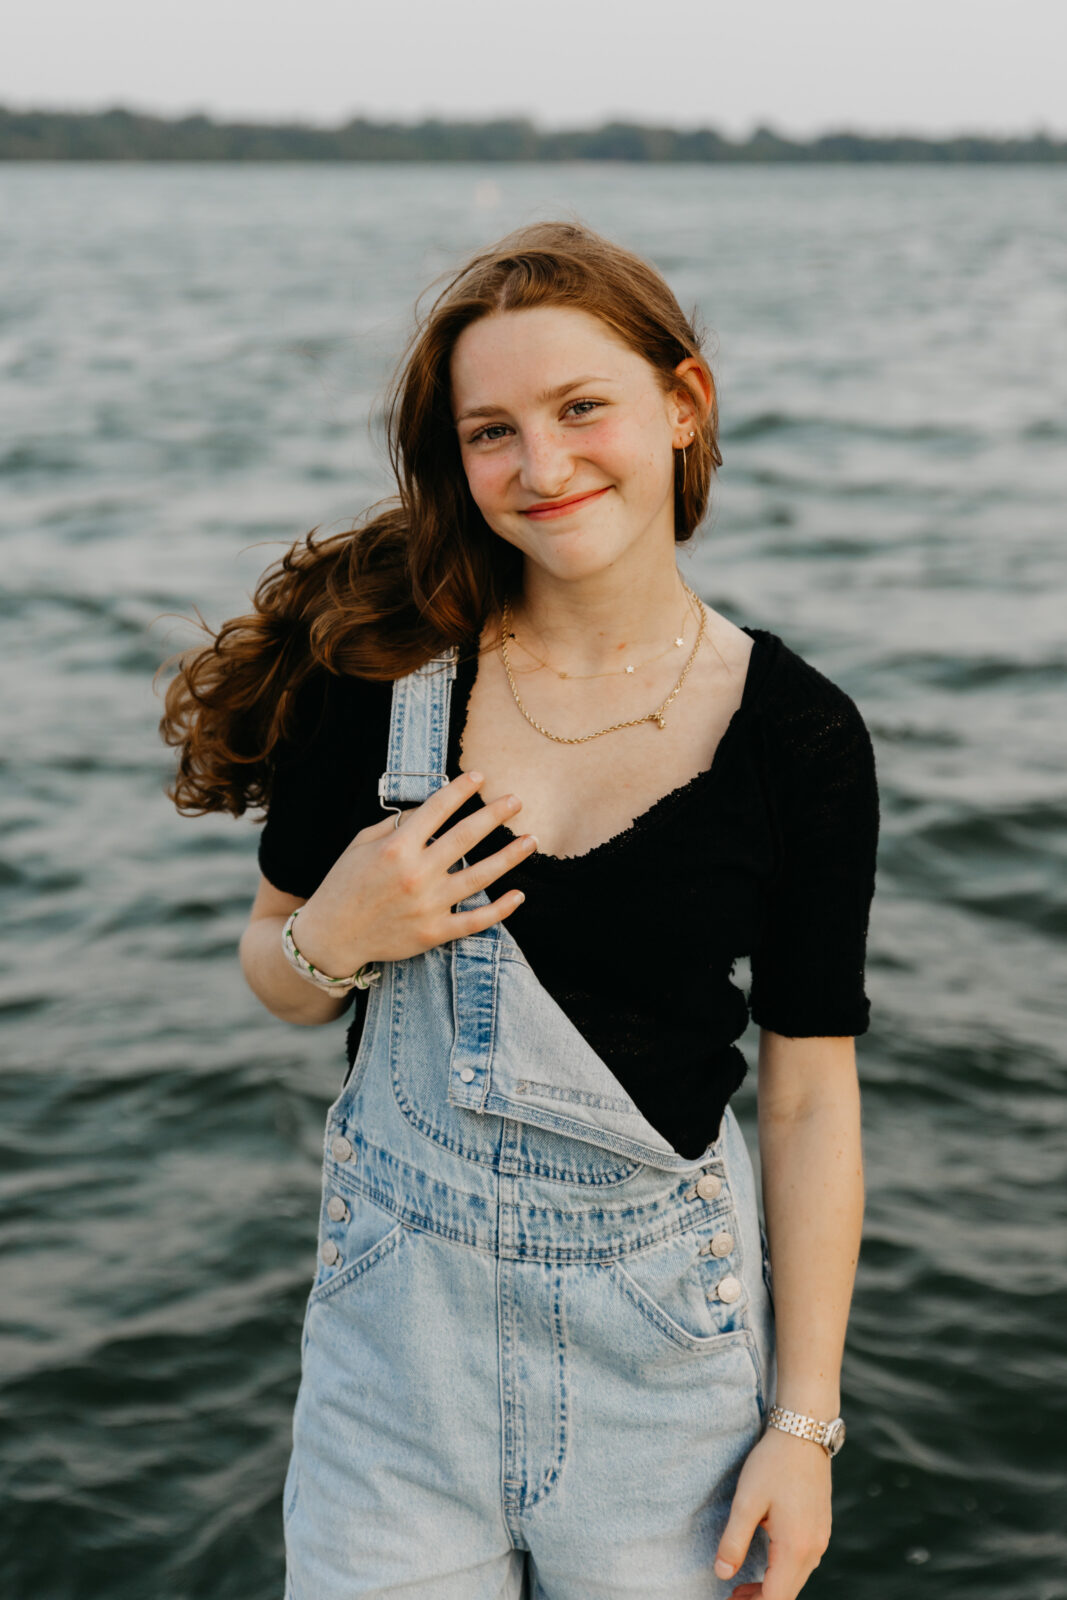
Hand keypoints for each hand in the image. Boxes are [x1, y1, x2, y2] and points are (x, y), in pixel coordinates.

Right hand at [292, 770, 534, 974]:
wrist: (331, 937)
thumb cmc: (344, 885)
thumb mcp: (360, 845)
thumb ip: (394, 827)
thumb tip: (425, 810)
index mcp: (397, 847)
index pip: (437, 809)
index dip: (460, 790)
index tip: (479, 777)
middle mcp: (416, 873)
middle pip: (466, 837)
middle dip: (494, 814)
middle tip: (517, 800)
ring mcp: (428, 905)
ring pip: (481, 876)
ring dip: (509, 856)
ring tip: (532, 841)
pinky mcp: (434, 933)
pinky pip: (475, 921)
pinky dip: (501, 910)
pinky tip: (519, 895)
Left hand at [714, 1427, 831, 1599]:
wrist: (804, 1433)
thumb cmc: (773, 1464)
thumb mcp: (746, 1501)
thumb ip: (734, 1541)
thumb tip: (722, 1574)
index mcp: (796, 1547)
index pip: (775, 1597)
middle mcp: (814, 1548)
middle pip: (787, 1593)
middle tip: (731, 1596)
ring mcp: (821, 1538)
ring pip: (796, 1579)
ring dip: (771, 1588)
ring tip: (742, 1585)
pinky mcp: (821, 1528)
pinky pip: (803, 1563)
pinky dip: (783, 1573)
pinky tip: (766, 1564)